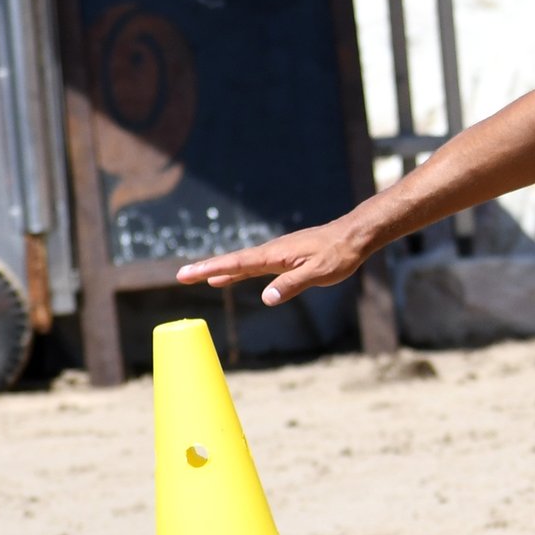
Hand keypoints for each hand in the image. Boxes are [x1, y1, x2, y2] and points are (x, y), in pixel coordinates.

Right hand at [176, 220, 369, 305]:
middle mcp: (271, 252)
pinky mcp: (284, 257)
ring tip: (200, 278)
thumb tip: (266, 298)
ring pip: (242, 264)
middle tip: (181, 276)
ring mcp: (277, 254)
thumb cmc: (338, 255)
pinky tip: (230, 276)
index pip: (236, 263)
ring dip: (221, 270)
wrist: (354, 236)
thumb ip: (292, 284)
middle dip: (207, 269)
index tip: (187, 274)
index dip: (210, 269)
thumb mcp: (318, 273)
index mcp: (275, 255)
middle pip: (233, 262)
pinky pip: (255, 266)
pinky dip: (238, 271)